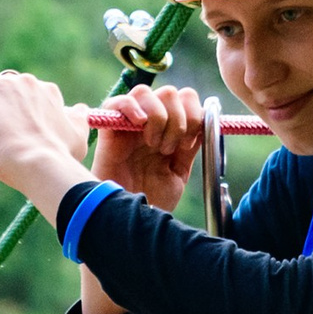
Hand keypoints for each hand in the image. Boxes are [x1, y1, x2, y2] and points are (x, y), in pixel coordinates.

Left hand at [0, 72, 90, 205]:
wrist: (38, 161)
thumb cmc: (60, 155)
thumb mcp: (77, 136)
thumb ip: (77, 120)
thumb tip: (79, 110)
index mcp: (48, 91)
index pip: (27, 92)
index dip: (19, 109)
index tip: (17, 126)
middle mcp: (26, 82)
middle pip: (5, 87)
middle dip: (1, 104)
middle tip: (1, 130)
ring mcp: (3, 85)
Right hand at [90, 85, 203, 212]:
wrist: (128, 221)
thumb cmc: (151, 201)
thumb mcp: (178, 173)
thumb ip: (189, 147)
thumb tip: (203, 122)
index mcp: (168, 130)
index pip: (186, 98)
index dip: (194, 115)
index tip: (188, 144)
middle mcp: (150, 123)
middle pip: (170, 93)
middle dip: (178, 119)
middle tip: (170, 149)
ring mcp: (129, 124)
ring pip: (146, 92)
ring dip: (158, 117)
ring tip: (154, 145)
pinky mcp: (109, 128)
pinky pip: (118, 101)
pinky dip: (132, 107)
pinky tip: (139, 125)